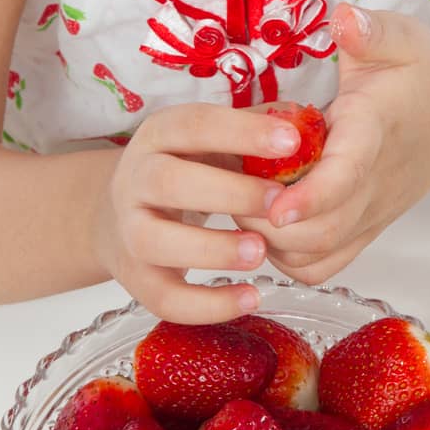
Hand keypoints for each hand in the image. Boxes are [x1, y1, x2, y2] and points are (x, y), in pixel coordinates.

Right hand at [102, 101, 302, 322]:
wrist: (120, 213)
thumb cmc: (187, 170)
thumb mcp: (211, 141)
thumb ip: (254, 134)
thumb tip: (309, 130)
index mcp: (160, 135)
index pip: (195, 124)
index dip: (242, 132)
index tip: (291, 141)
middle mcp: (135, 178)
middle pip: (168, 182)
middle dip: (228, 193)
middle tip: (277, 204)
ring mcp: (129, 230)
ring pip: (155, 241)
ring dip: (211, 249)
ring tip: (260, 252)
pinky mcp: (134, 277)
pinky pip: (163, 298)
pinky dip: (207, 305)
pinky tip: (250, 298)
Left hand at [231, 3, 429, 284]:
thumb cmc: (427, 74)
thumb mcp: (403, 39)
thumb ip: (371, 31)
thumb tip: (342, 17)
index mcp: (375, 132)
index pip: (346, 175)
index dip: (310, 195)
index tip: (275, 205)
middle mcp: (373, 183)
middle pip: (322, 230)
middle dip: (268, 222)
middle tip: (228, 187)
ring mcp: (371, 212)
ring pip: (319, 255)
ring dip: (272, 243)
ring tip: (240, 203)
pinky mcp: (366, 228)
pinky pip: (324, 265)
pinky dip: (288, 258)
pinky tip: (265, 225)